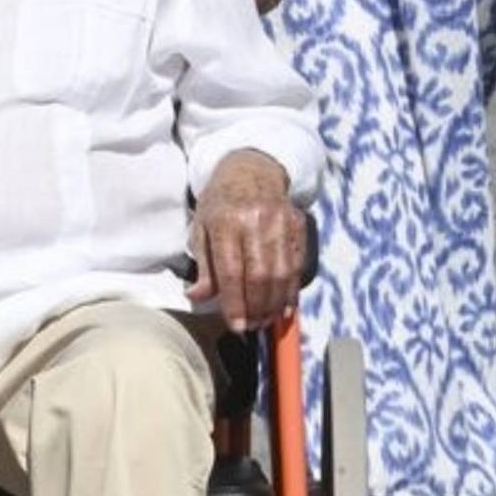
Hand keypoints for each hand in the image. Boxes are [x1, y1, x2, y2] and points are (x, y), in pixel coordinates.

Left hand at [187, 151, 306, 333]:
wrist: (252, 169)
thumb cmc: (221, 203)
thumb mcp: (202, 227)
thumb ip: (203, 265)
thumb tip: (198, 297)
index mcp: (225, 220)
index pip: (230, 270)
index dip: (234, 301)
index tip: (236, 325)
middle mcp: (254, 220)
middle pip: (259, 275)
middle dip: (256, 308)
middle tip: (251, 327)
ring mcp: (279, 221)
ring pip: (281, 272)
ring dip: (274, 303)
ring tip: (266, 320)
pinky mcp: (297, 224)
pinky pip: (296, 264)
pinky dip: (291, 290)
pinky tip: (283, 306)